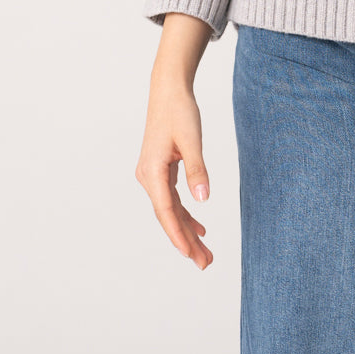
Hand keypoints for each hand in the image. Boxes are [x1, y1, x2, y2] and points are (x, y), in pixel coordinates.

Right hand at [135, 77, 214, 270]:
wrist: (168, 90)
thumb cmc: (179, 112)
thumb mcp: (192, 140)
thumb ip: (198, 169)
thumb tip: (203, 199)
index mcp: (152, 173)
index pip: (166, 212)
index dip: (178, 235)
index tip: (190, 255)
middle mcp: (148, 177)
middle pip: (168, 217)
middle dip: (186, 241)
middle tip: (205, 263)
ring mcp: (153, 175)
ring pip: (171, 211)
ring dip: (187, 231)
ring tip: (205, 252)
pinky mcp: (160, 170)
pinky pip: (172, 200)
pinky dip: (185, 215)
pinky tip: (199, 227)